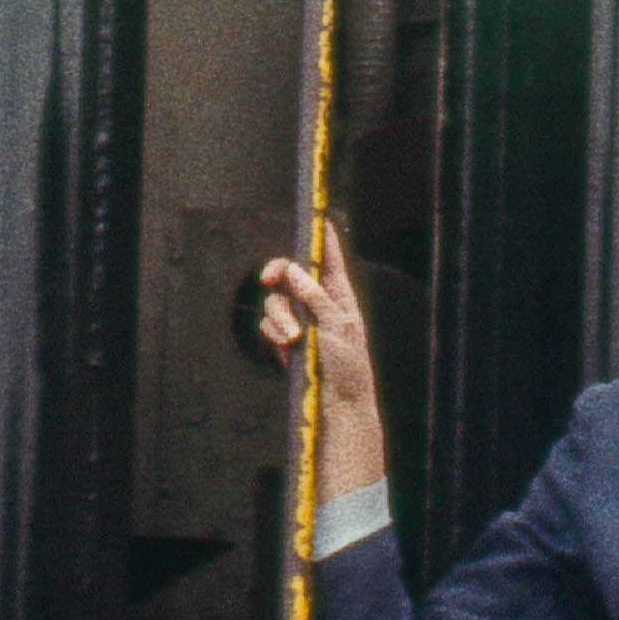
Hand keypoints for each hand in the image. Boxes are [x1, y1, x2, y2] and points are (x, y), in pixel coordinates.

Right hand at [254, 222, 388, 503]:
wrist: (337, 406)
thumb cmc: (348, 366)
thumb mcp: (337, 327)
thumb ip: (315, 297)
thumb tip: (296, 270)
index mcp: (340, 294)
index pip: (330, 256)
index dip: (320, 235)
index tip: (312, 213)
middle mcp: (318, 302)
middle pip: (291, 272)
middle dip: (278, 274)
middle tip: (270, 279)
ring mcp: (300, 320)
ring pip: (276, 301)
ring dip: (278, 316)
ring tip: (291, 338)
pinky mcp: (286, 339)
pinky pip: (269, 324)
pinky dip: (274, 333)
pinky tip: (286, 347)